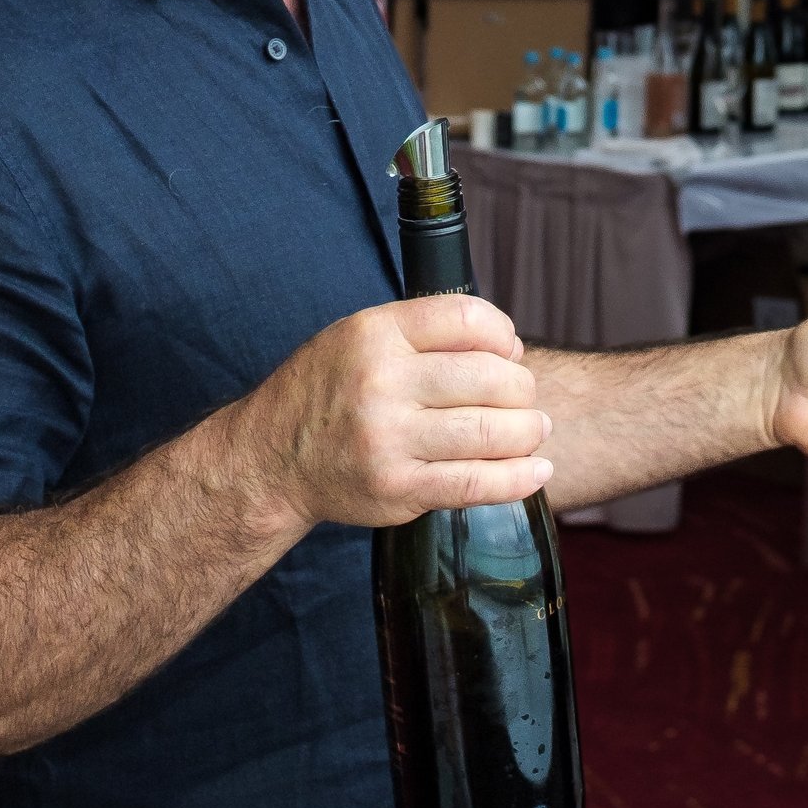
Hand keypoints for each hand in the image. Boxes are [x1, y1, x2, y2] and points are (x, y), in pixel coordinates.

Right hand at [232, 294, 553, 532]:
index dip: (503, 332)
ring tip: (534, 429)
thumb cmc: (327, 392)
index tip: (509, 350)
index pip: (468, 319)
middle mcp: (382, 383)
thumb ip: (425, 333)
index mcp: (374, 334)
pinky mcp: (397, 488)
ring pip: (492, 431)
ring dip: (528, 430)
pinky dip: (518, 478)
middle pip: (491, 377)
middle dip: (522, 388)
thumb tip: (509, 345)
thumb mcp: (359, 338)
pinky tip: (537, 469)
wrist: (269, 460)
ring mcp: (389, 439)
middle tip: (523, 398)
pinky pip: (476, 483)